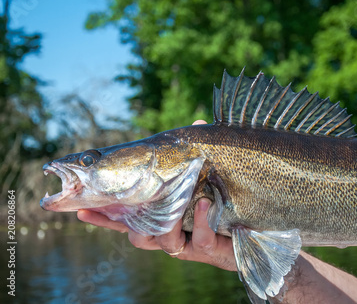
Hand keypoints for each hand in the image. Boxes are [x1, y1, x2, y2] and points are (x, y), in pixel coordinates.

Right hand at [77, 119, 236, 271]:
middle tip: (109, 206)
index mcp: (163, 217)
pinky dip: (199, 221)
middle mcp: (170, 233)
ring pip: (162, 240)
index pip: (127, 218)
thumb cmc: (227, 202)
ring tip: (173, 200)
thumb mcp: (210, 177)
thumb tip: (198, 123)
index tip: (81, 208)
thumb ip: (200, 154)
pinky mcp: (209, 251)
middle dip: (120, 221)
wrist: (257, 233)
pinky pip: (199, 240)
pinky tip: (202, 202)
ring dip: (163, 219)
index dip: (104, 216)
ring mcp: (188, 244)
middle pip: (136, 233)